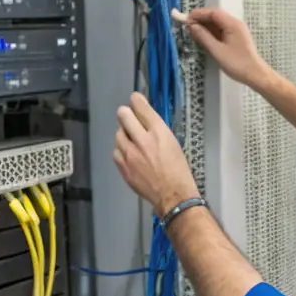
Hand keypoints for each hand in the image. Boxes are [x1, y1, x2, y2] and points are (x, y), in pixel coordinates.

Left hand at [113, 91, 197, 216]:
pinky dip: (121, 150)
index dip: (136, 100)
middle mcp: (142, 140)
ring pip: (118, 133)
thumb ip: (157, 130)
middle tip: (129, 118)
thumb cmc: (179, 170)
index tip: (135, 100)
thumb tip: (145, 121)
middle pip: (124, 115)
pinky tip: (129, 155)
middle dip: (126, 114)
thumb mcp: (173, 144)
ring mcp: (130, 154)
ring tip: (132, 141)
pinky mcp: (123, 166)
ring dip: (124, 134)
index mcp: (159, 132)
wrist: (173, 195)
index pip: (141, 107)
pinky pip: (116, 151)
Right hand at [185, 7, 269, 88]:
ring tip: (193, 31)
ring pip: (218, 22)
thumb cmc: (237, 64)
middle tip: (187, 25)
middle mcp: (235, 23)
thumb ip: (203, 37)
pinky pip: (221, 29)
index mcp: (232, 24)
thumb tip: (191, 26)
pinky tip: (203, 37)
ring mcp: (236, 30)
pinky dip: (211, 31)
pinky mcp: (236, 37)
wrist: (255, 74)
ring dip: (205, 25)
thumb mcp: (217, 51)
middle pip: (215, 15)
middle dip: (201, 19)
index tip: (186, 19)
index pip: (213, 13)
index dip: (198, 14)